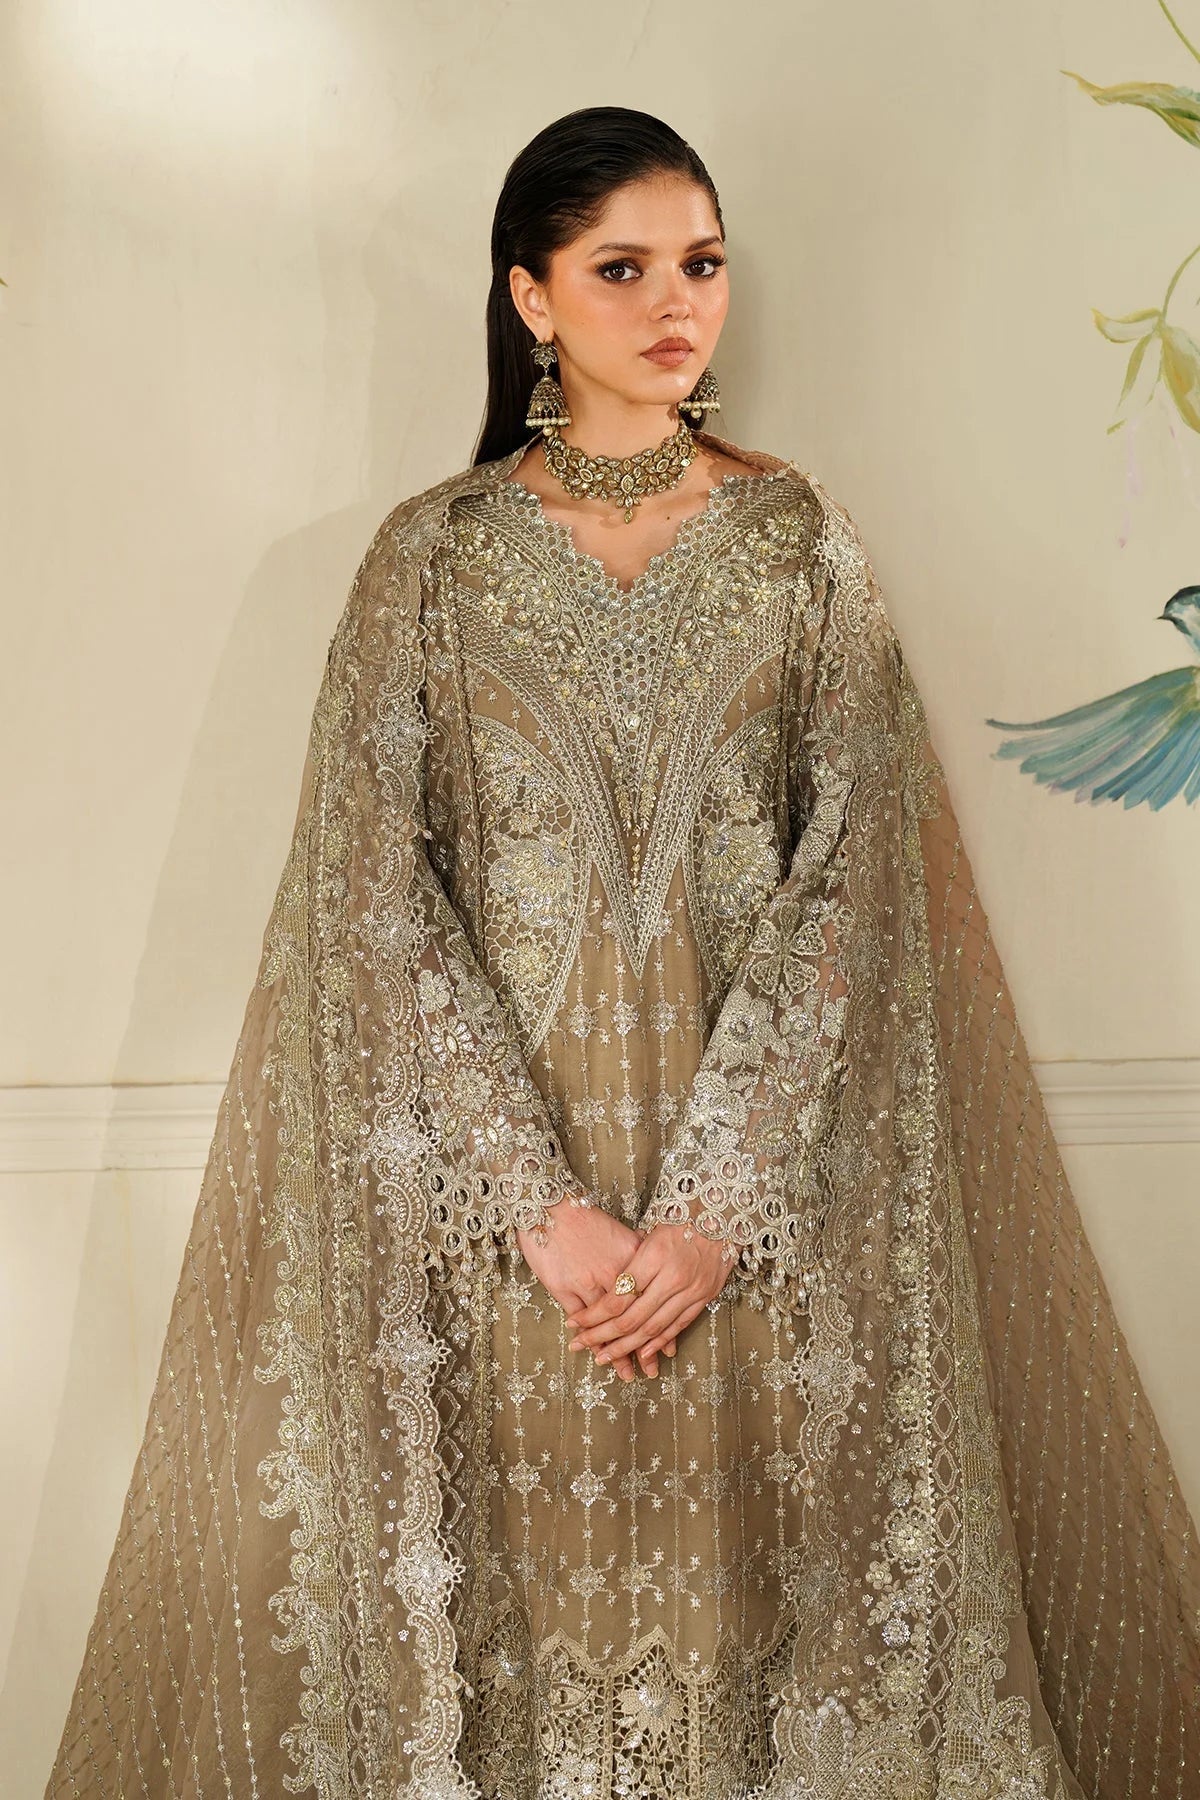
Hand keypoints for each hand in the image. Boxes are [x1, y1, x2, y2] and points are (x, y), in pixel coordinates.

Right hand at [514, 1201, 677, 1379]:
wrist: (551, 1206)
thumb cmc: (586, 1218)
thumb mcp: (621, 1233)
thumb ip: (640, 1256)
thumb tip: (656, 1274)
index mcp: (633, 1260)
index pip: (652, 1302)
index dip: (660, 1330)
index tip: (666, 1352)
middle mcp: (615, 1275)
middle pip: (632, 1319)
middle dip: (641, 1350)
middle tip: (648, 1374)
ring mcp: (588, 1283)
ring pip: (607, 1325)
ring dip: (615, 1352)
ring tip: (625, 1373)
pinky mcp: (563, 1287)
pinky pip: (580, 1319)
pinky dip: (589, 1337)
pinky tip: (594, 1351)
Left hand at [563, 1220, 736, 1368]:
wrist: (724, 1212)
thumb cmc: (681, 1214)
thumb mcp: (650, 1230)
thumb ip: (631, 1259)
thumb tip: (606, 1285)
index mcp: (653, 1256)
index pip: (617, 1297)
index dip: (593, 1315)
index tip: (574, 1323)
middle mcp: (672, 1277)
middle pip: (631, 1318)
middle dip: (602, 1336)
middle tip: (580, 1346)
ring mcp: (691, 1290)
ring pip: (653, 1328)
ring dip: (626, 1347)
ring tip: (605, 1358)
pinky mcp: (705, 1297)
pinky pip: (678, 1325)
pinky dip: (659, 1341)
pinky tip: (642, 1353)